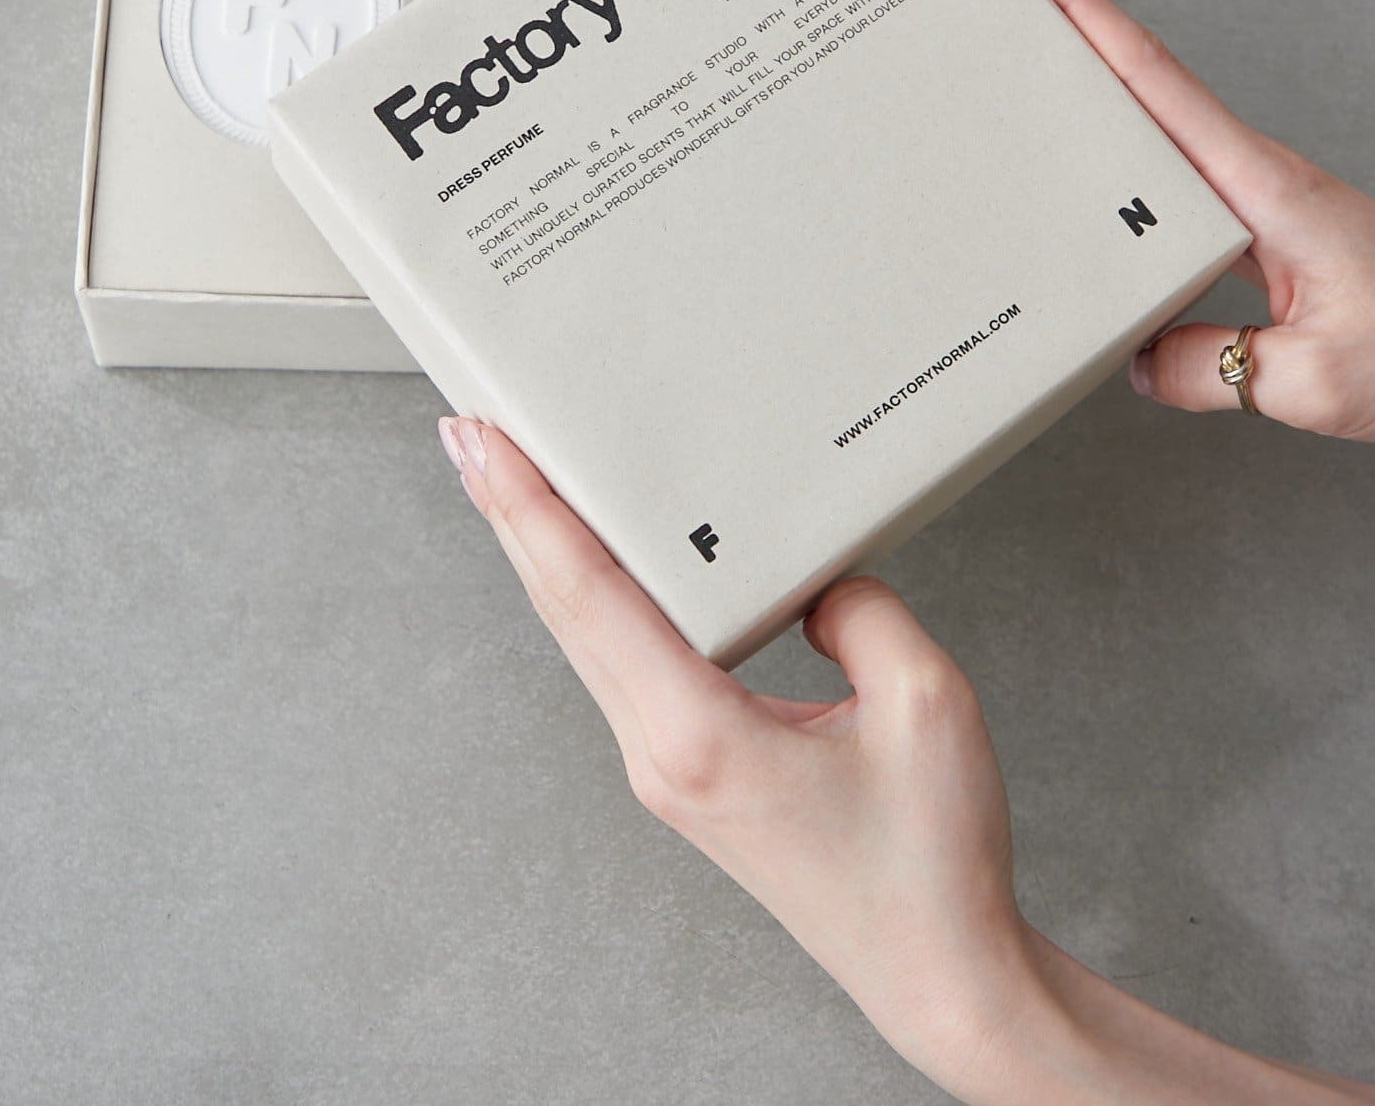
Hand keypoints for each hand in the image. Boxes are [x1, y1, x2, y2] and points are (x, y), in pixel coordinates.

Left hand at [437, 415, 1040, 1099]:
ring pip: (581, 638)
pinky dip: (586, 599)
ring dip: (539, 554)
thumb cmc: (930, 860)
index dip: (529, 509)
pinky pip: (618, 665)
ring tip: (510, 486)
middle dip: (508, 514)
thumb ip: (859, 610)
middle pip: (562, 609)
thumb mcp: (925, 702)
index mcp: (700, 734)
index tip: (483, 445)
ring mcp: (664, 769)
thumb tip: (811, 574)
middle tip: (467, 434)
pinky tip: (587, 569)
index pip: (591, 594)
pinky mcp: (686, 774)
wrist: (938, 972)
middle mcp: (661, 753)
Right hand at [1003, 0, 1374, 440]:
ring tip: (1030, 71)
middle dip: (1073, 24)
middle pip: (1143, 79)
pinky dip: (1126, 161)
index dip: (1087, 14)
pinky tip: (1100, 180)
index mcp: (1262, 186)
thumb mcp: (1309, 379)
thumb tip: (1138, 362)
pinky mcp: (1267, 225)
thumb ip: (1207, 369)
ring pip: (1158, 127)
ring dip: (1097, 88)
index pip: (1153, 78)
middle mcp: (1258, 176)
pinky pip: (1177, 182)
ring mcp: (1261, 196)